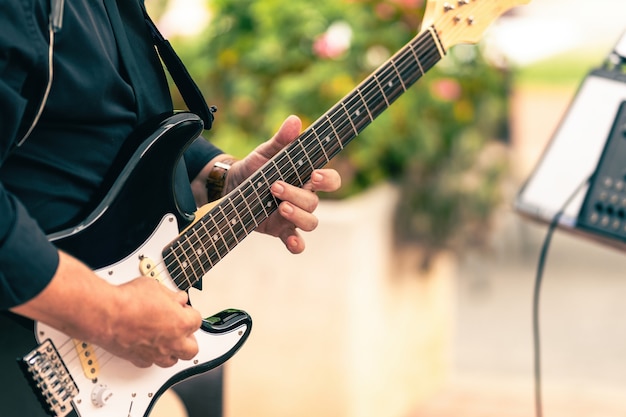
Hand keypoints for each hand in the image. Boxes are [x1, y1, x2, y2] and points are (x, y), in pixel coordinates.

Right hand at [12, 251, 201, 367]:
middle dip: (188, 338)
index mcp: (181, 323)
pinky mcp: (138, 359)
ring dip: (173, 351)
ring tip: (167, 339)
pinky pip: (151, 363)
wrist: (105, 313)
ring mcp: (155, 353)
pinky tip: (148, 346)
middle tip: (181, 328)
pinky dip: (152, 356)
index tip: (181, 308)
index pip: (197, 320)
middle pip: (191, 349)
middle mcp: (172, 342)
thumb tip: (178, 298)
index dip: (188, 312)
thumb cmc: (128, 300)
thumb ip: (171, 295)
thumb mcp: (156, 287)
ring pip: (172, 361)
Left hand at [226, 115, 340, 253]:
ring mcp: (293, 216)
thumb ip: (281, 139)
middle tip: (276, 186)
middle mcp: (303, 198)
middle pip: (314, 202)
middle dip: (297, 195)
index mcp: (306, 178)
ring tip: (279, 206)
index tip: (313, 175)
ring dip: (298, 215)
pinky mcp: (280, 230)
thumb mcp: (266, 152)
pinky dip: (297, 244)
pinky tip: (291, 241)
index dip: (327, 180)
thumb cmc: (256, 167)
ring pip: (310, 222)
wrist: (231, 185)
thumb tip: (294, 120)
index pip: (330, 181)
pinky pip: (297, 242)